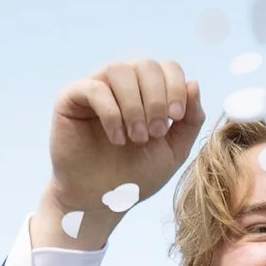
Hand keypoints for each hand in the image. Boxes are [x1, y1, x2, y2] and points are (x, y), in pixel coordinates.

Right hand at [35, 59, 203, 248]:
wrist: (102, 200)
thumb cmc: (137, 174)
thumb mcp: (174, 149)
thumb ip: (190, 119)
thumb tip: (194, 83)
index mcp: (147, 90)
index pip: (167, 66)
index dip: (176, 87)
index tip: (177, 118)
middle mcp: (122, 83)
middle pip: (146, 65)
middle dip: (156, 100)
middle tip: (155, 134)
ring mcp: (95, 86)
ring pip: (119, 70)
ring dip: (134, 106)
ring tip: (136, 138)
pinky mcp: (71, 98)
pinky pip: (94, 89)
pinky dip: (111, 113)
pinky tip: (117, 139)